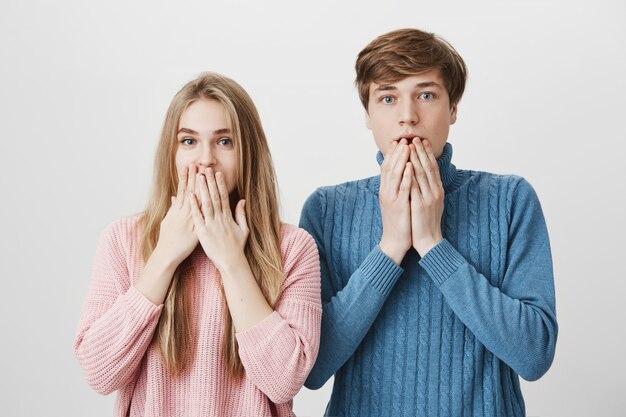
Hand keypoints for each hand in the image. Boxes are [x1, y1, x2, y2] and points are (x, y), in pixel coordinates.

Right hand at [154, 164, 198, 266]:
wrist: (167, 253)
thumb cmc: (167, 238)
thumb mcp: (167, 221)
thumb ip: (172, 208)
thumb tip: (174, 198)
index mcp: (177, 210)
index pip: (183, 190)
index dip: (186, 178)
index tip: (189, 167)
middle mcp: (184, 213)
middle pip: (190, 192)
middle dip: (193, 178)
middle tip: (196, 164)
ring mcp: (190, 220)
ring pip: (197, 201)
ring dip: (200, 188)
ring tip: (202, 175)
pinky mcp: (197, 229)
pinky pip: (202, 217)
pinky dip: (205, 207)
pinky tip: (208, 197)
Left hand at [189, 167, 248, 272]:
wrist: (231, 261)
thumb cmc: (236, 247)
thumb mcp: (243, 229)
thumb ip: (241, 214)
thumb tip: (242, 200)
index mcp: (228, 217)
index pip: (223, 197)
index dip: (220, 184)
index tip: (217, 174)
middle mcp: (219, 218)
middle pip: (214, 197)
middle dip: (210, 182)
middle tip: (205, 169)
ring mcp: (211, 225)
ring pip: (206, 204)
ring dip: (202, 190)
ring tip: (198, 177)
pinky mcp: (203, 232)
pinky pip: (198, 217)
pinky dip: (194, 206)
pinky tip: (190, 196)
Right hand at [379, 139, 412, 264]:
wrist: (394, 241)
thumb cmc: (398, 221)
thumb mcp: (394, 202)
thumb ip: (395, 188)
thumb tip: (399, 176)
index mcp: (385, 190)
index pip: (386, 168)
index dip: (391, 154)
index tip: (397, 142)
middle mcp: (386, 192)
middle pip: (389, 167)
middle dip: (396, 152)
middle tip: (402, 139)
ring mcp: (391, 198)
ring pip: (395, 175)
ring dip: (401, 159)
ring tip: (406, 147)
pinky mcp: (399, 205)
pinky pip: (402, 188)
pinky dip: (405, 176)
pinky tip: (409, 166)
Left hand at [409, 138, 443, 256]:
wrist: (429, 240)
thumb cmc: (427, 221)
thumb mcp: (431, 202)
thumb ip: (429, 188)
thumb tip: (425, 175)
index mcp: (438, 190)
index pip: (432, 167)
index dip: (427, 153)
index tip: (422, 141)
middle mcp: (435, 192)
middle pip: (428, 167)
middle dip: (421, 151)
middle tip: (416, 138)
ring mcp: (428, 198)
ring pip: (421, 174)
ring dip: (415, 159)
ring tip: (410, 147)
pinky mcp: (420, 205)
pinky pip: (414, 187)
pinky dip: (410, 175)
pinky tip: (406, 166)